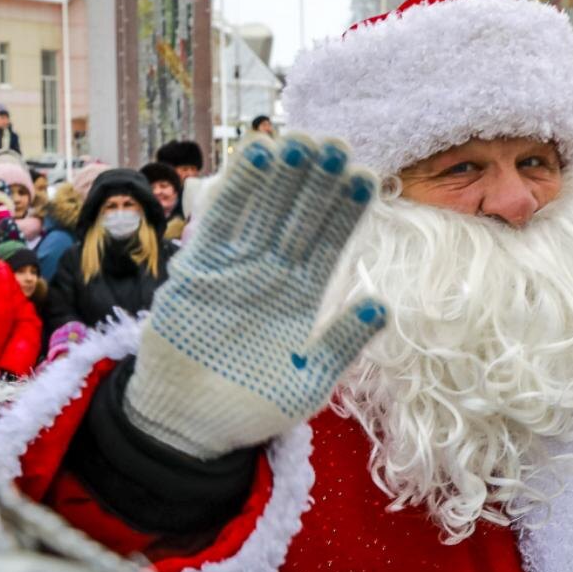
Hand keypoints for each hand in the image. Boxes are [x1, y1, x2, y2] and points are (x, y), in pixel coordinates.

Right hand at [124, 135, 386, 458]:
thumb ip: (343, 343)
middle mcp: (270, 274)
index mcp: (301, 295)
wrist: (190, 430)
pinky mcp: (197, 272)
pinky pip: (220, 224)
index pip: (329, 243)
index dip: (345, 210)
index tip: (366, 176)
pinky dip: (237, 191)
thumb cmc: (253, 407)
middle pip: (298, 217)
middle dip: (316, 180)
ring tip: (299, 140)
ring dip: (280, 175)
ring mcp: (233, 269)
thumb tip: (383, 306)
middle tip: (336, 143)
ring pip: (263, 211)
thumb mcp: (310, 381)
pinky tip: (256, 156)